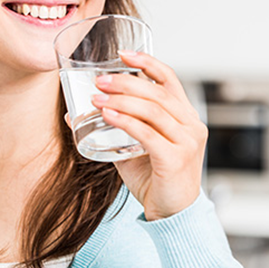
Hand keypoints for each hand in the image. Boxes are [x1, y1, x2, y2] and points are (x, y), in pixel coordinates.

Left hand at [66, 51, 207, 220]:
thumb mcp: (134, 149)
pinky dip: (125, 121)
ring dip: (122, 100)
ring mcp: (187, 142)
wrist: (172, 213)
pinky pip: (147, 134)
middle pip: (158, 93)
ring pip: (153, 111)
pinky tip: (107, 114)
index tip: (124, 54)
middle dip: (127, 82)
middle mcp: (191, 126)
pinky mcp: (175, 159)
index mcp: (185, 118)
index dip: (148, 63)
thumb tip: (77, 115)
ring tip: (97, 96)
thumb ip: (113, 130)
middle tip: (100, 80)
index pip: (170, 80)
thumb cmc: (155, 179)